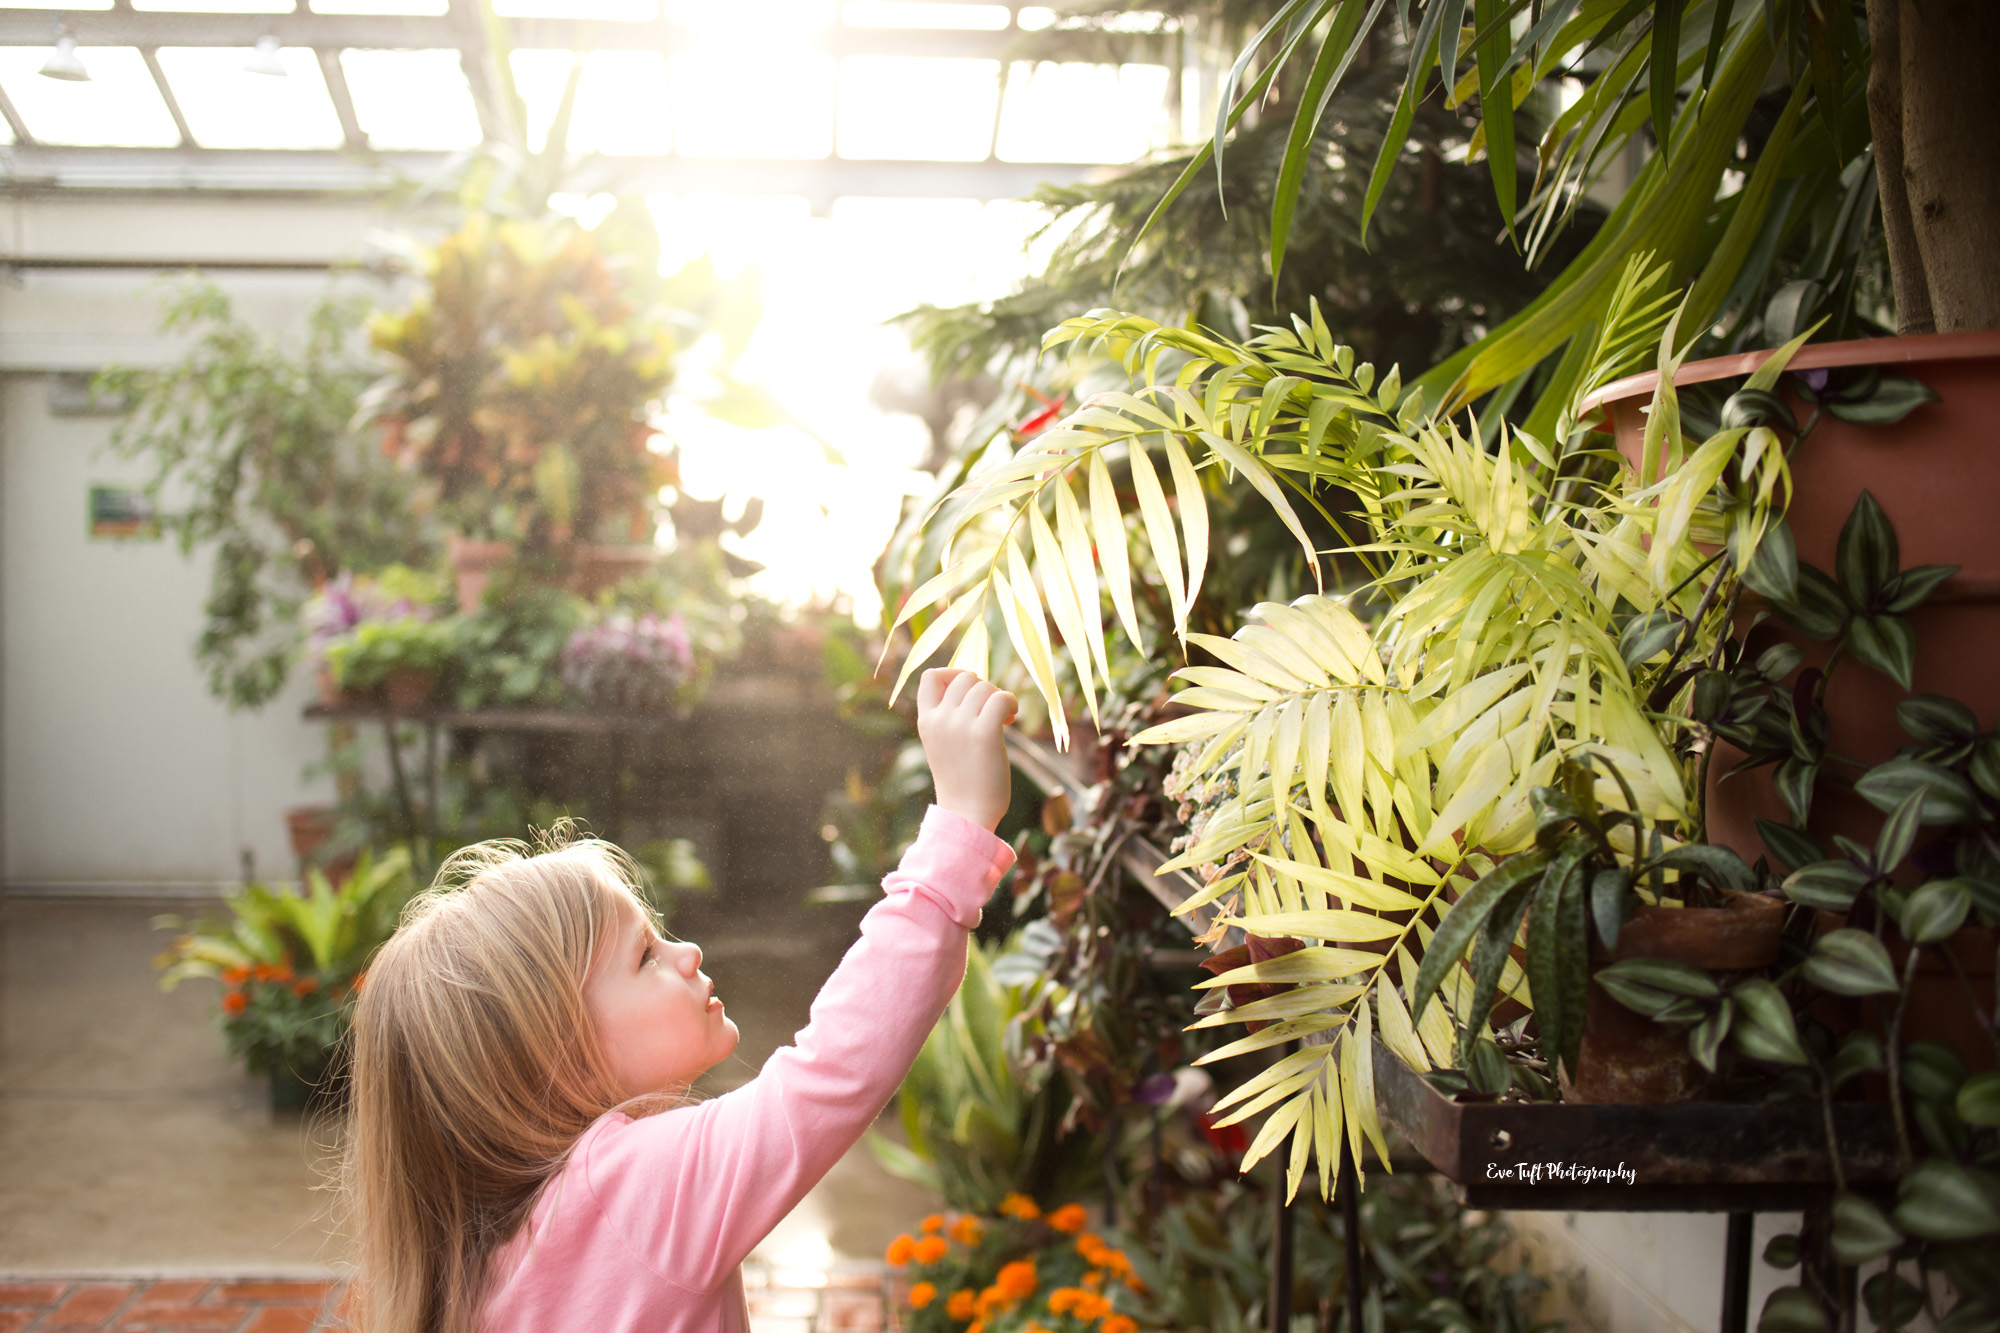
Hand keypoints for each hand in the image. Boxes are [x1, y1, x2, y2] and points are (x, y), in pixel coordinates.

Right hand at [915, 668, 1016, 831]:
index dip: (953, 675)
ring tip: (1004, 720)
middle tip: (991, 712)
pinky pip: (1001, 698)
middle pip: (965, 678)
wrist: (967, 814)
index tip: (968, 693)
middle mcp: (940, 720)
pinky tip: (1011, 719)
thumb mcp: (943, 743)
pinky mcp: (985, 734)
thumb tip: (975, 685)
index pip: (930, 676)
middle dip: (983, 689)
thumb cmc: (961, 780)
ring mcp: (961, 726)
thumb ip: (949, 716)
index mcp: (926, 721)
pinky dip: (1010, 702)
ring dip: (999, 698)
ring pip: (985, 687)